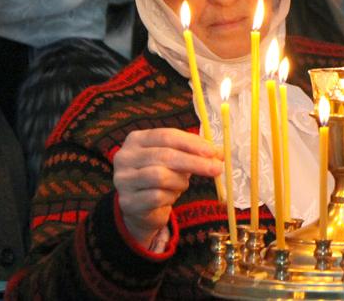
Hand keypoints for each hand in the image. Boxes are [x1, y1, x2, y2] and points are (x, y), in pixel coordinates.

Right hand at [113, 128, 222, 246]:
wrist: (141, 208)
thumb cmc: (161, 177)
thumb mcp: (176, 159)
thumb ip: (195, 152)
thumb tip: (220, 153)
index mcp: (136, 139)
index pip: (166, 136)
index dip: (191, 143)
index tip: (213, 151)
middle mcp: (124, 157)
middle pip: (165, 156)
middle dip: (195, 162)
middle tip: (217, 168)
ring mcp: (123, 180)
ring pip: (161, 176)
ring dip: (180, 181)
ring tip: (183, 184)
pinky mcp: (127, 201)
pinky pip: (157, 197)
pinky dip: (171, 196)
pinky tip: (171, 196)